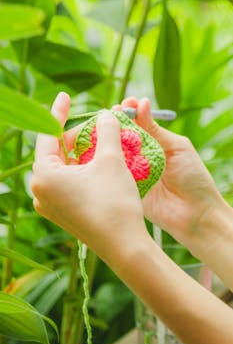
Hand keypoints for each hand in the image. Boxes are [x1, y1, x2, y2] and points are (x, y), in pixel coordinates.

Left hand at [31, 93, 147, 265]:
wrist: (124, 247)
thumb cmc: (114, 202)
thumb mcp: (110, 159)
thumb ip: (106, 130)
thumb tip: (105, 114)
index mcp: (43, 176)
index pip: (47, 135)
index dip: (58, 112)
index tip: (65, 96)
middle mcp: (40, 192)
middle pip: (56, 152)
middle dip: (75, 135)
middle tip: (94, 124)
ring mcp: (51, 205)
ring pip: (64, 168)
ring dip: (80, 153)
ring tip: (97, 141)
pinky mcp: (64, 214)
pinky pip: (68, 183)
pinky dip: (81, 170)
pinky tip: (96, 164)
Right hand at [113, 97, 227, 252]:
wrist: (195, 213)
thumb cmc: (192, 177)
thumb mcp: (176, 147)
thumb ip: (156, 129)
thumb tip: (141, 103)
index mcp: (154, 143)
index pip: (137, 122)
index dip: (129, 112)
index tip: (125, 104)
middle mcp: (140, 156)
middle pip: (122, 136)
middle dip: (114, 123)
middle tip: (109, 114)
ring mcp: (131, 172)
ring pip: (115, 153)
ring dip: (107, 141)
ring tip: (102, 130)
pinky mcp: (125, 187)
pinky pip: (113, 173)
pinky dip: (106, 163)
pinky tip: (100, 153)